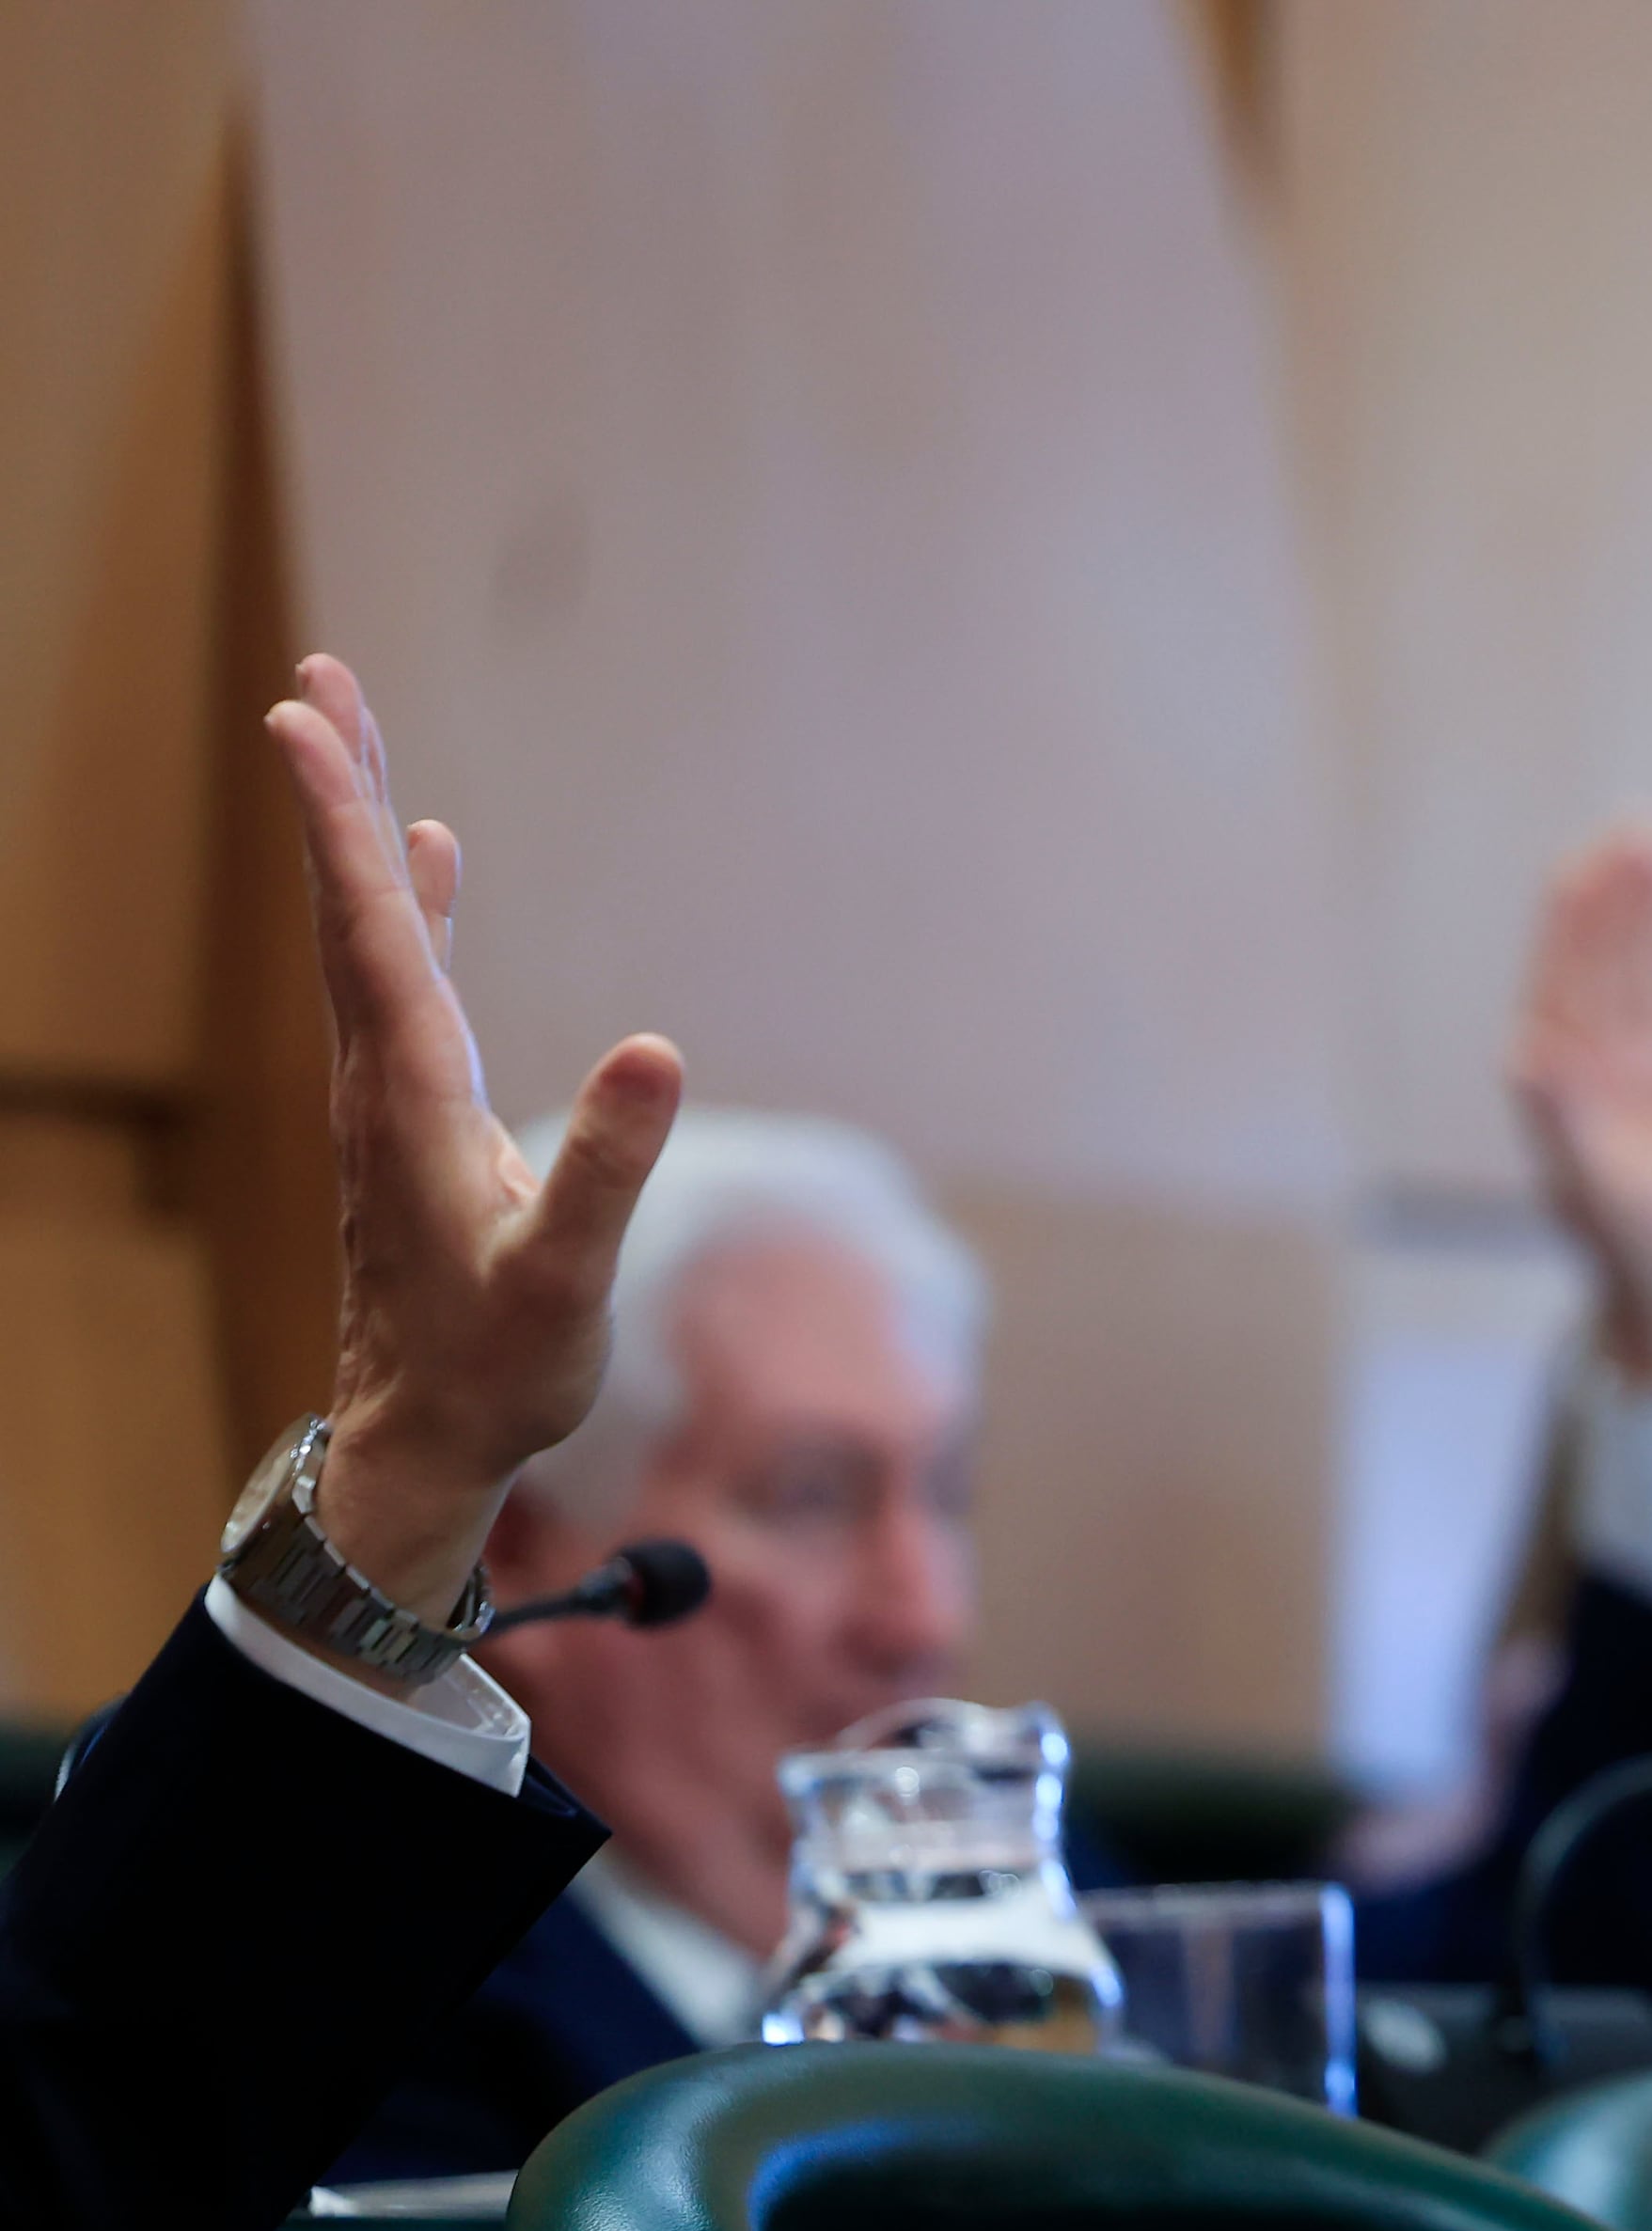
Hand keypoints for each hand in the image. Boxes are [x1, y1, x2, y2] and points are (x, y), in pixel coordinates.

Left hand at [262, 657, 682, 1633]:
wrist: (424, 1438)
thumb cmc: (500, 1369)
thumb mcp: (566, 1276)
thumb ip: (608, 1165)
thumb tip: (655, 1050)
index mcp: (415, 1097)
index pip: (369, 932)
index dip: (342, 823)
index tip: (302, 720)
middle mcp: (384, 1077)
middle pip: (349, 906)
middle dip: (336, 791)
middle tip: (316, 679)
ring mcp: (392, 1093)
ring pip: (364, 933)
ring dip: (358, 832)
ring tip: (350, 736)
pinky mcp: (414, 1114)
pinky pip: (397, 977)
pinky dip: (403, 904)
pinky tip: (425, 863)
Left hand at [1509, 821, 1651, 1385]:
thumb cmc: (1647, 1259)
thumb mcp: (1604, 1193)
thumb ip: (1567, 1123)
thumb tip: (1527, 1056)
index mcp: (1560, 1092)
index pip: (1560, 989)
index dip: (1569, 928)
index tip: (1585, 869)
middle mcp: (1599, 1072)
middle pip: (1604, 965)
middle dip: (1617, 899)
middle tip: (1639, 828)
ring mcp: (1650, 1074)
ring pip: (1650, 974)